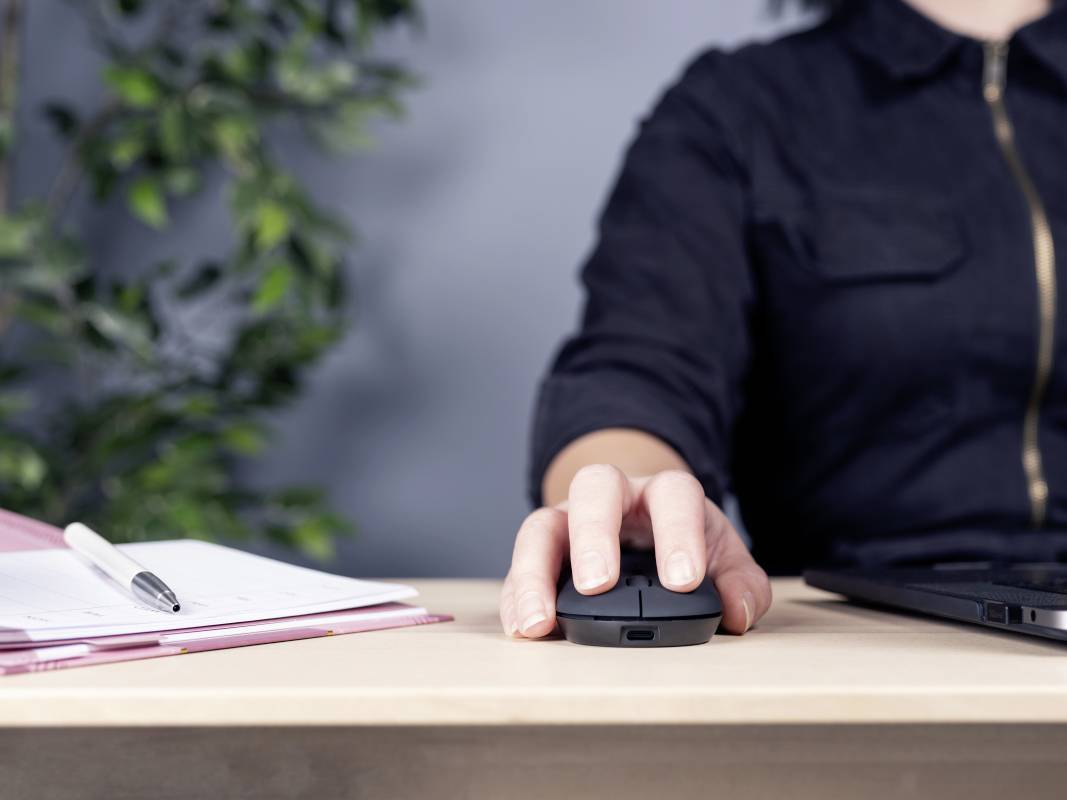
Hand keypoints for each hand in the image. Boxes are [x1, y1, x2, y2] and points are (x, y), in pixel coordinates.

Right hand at [500, 465, 771, 638]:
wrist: (640, 527)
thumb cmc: (682, 546)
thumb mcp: (720, 558)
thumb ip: (740, 582)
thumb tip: (737, 611)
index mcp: (662, 493)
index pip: (673, 495)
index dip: (678, 534)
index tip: (683, 583)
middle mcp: (610, 498)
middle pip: (594, 488)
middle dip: (594, 535)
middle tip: (598, 585)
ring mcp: (568, 522)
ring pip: (540, 526)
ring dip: (535, 573)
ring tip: (540, 621)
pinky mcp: (539, 556)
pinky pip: (516, 568)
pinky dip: (516, 600)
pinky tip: (524, 629)